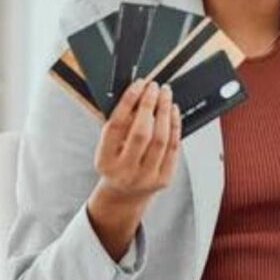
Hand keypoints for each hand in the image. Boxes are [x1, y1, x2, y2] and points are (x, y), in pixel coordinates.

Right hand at [93, 79, 181, 203]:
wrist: (124, 194)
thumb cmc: (116, 162)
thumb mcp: (107, 145)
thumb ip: (119, 124)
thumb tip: (139, 94)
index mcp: (105, 160)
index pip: (116, 126)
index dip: (128, 101)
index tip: (139, 84)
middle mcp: (124, 171)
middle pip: (141, 133)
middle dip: (150, 105)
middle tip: (155, 87)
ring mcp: (145, 177)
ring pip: (161, 140)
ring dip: (165, 112)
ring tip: (166, 95)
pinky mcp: (163, 179)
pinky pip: (173, 148)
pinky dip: (175, 126)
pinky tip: (173, 112)